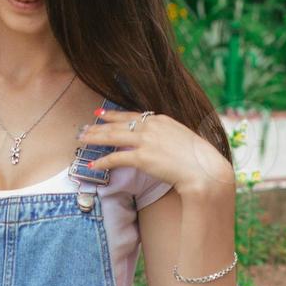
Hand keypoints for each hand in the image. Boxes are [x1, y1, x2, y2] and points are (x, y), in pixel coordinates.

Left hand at [77, 109, 233, 197]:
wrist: (204, 170)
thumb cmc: (198, 159)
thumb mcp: (182, 139)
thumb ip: (167, 137)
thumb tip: (158, 144)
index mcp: (161, 119)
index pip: (131, 115)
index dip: (113, 115)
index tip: (101, 114)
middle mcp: (151, 126)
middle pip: (117, 125)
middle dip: (98, 127)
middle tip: (84, 129)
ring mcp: (145, 141)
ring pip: (112, 137)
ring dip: (95, 139)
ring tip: (82, 141)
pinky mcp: (142, 158)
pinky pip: (116, 158)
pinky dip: (103, 161)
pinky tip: (93, 164)